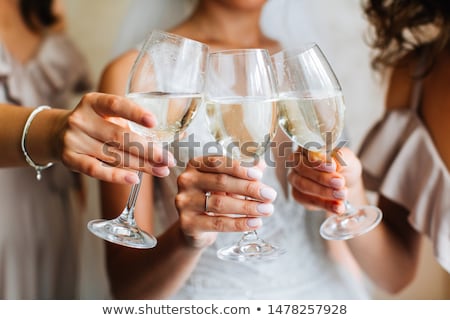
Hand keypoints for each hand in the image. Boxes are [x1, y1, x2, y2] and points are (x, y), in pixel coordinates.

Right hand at [53, 92, 174, 183]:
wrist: (56, 133)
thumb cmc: (94, 123)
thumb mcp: (106, 115)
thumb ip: (129, 123)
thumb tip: (169, 138)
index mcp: (94, 102)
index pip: (116, 105)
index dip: (135, 113)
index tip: (154, 122)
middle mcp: (82, 119)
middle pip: (120, 136)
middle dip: (148, 149)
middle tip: (168, 159)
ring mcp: (74, 140)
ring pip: (113, 155)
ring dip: (141, 165)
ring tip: (161, 171)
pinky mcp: (71, 159)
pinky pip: (96, 170)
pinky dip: (116, 176)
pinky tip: (135, 179)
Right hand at [175, 156, 276, 248]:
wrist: (194, 228)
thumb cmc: (213, 198)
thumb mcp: (226, 183)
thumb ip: (242, 173)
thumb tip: (261, 163)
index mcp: (195, 165)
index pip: (218, 163)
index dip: (239, 168)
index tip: (259, 176)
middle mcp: (186, 181)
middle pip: (221, 182)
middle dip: (249, 188)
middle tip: (270, 195)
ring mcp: (184, 203)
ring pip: (220, 203)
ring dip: (248, 207)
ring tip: (267, 209)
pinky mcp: (188, 224)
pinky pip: (218, 223)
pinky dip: (239, 223)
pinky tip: (255, 222)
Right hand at [288, 147, 361, 213]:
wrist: (346, 185)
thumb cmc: (344, 167)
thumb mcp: (348, 159)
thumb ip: (342, 157)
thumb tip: (336, 156)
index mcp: (306, 148)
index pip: (306, 152)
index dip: (318, 160)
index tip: (333, 167)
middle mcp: (297, 163)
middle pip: (302, 169)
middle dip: (322, 177)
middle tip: (340, 182)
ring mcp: (295, 179)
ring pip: (303, 186)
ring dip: (323, 192)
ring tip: (342, 195)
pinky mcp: (298, 195)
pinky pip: (308, 201)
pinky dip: (325, 205)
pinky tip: (338, 206)